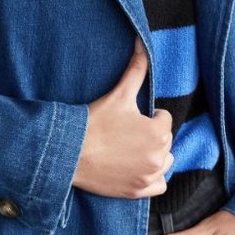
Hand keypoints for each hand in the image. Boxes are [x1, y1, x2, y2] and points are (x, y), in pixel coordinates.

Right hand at [72, 36, 174, 198]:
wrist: (70, 152)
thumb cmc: (95, 122)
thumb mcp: (119, 94)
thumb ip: (137, 68)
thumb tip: (143, 42)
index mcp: (158, 132)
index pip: (163, 119)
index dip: (147, 117)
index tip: (128, 120)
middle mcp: (159, 156)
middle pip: (165, 141)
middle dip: (150, 136)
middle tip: (125, 134)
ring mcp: (149, 176)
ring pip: (165, 162)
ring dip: (154, 156)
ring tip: (130, 149)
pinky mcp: (139, 191)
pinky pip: (159, 184)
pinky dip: (152, 178)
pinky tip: (137, 168)